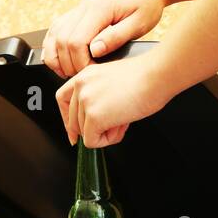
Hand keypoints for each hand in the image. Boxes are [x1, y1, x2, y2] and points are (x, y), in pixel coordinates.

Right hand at [42, 0, 167, 76]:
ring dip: (56, 55)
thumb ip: (115, 38)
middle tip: (81, 76)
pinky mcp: (80, 11)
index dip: (80, 62)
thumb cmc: (147, 4)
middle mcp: (85, 5)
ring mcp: (80, 7)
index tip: (92, 73)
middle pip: (62, 39)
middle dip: (68, 63)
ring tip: (67, 72)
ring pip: (54, 32)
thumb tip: (94, 51)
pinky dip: (55, 44)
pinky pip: (58, 27)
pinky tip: (61, 57)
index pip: (77, 41)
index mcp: (99, 8)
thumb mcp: (138, 25)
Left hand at [56, 48, 172, 146]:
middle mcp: (80, 86)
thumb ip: (98, 100)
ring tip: (123, 119)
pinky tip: (121, 125)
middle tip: (117, 123)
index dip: (67, 119)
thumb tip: (94, 126)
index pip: (62, 99)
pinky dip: (108, 140)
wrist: (155, 76)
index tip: (74, 133)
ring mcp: (85, 101)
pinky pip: (92, 142)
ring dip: (105, 133)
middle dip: (94, 130)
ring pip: (85, 134)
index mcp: (84, 75)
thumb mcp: (112, 84)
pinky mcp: (93, 116)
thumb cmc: (144, 79)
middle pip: (73, 123)